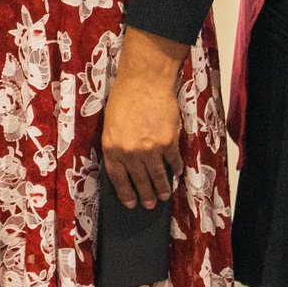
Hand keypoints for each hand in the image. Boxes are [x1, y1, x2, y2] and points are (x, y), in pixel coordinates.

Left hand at [100, 28, 187, 208]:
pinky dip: (176, 168)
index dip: (125, 193)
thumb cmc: (123, 98)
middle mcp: (131, 153)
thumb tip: (125, 165)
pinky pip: (173, 161)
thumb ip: (116, 145)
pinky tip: (177, 172)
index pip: (118, 178)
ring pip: (158, 176)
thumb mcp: (110, 125)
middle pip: (139, 180)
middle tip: (149, 204)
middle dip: (145, 194)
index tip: (130, 203)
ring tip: (163, 196)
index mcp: (112, 148)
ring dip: (162, 188)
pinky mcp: (168, 142)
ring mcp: (151, 149)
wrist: (144, 82)